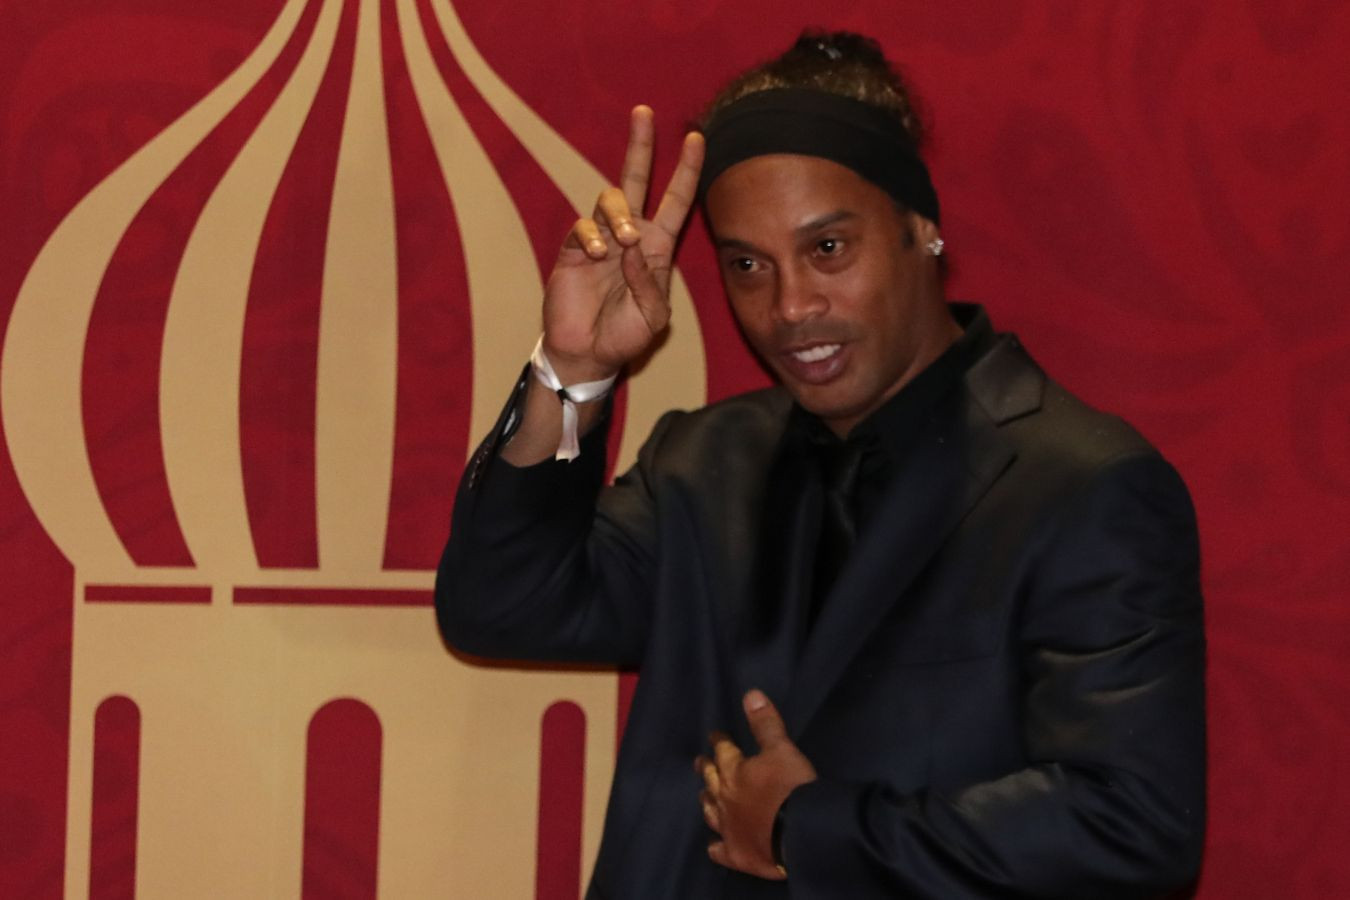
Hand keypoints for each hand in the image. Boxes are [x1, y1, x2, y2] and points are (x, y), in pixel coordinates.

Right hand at [541, 105, 704, 383]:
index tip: (696, 137)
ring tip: (623, 242)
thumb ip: (649, 282)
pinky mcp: (575, 249)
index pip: (676, 200)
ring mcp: (601, 239)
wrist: (588, 353)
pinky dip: (594, 236)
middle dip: (641, 145)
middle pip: (637, 179)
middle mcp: (631, 235)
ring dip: (619, 214)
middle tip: (644, 112)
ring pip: (610, 198)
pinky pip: (584, 226)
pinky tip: (600, 256)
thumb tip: (633, 245)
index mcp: (658, 247)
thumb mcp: (654, 316)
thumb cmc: (625, 335)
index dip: (687, 169)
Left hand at [696, 689, 816, 879]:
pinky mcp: (737, 854)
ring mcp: (728, 828)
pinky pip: (721, 850)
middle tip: (699, 763)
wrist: (800, 832)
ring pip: (711, 812)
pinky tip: (713, 846)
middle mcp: (725, 799)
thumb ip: (766, 724)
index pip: (723, 751)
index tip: (714, 736)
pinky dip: (716, 846)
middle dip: (705, 769)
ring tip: (703, 796)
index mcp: (734, 771)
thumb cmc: (791, 788)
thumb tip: (750, 694)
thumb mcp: (782, 749)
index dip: (719, 742)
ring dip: (707, 802)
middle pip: (710, 780)